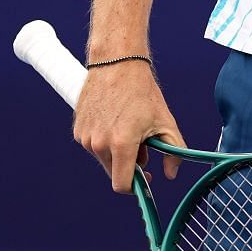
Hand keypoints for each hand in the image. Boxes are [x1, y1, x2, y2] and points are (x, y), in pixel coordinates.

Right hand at [73, 61, 186, 192]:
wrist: (117, 64)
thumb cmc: (143, 92)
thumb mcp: (165, 121)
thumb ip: (174, 151)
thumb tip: (171, 175)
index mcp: (121, 144)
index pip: (122, 185)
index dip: (136, 186)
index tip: (145, 178)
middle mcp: (98, 143)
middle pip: (114, 171)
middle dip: (130, 164)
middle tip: (143, 144)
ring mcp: (85, 137)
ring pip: (104, 158)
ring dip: (117, 151)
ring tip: (129, 128)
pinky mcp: (78, 129)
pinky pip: (93, 145)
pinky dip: (105, 141)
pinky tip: (115, 121)